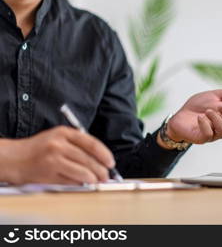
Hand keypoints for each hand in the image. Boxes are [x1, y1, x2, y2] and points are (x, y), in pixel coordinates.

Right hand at [0, 126, 114, 184]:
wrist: (14, 158)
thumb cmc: (39, 148)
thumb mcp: (58, 137)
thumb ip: (78, 144)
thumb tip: (100, 158)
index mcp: (64, 133)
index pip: (91, 143)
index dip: (104, 154)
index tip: (111, 162)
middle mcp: (58, 145)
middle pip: (88, 159)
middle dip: (101, 170)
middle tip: (107, 175)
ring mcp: (53, 160)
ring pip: (82, 172)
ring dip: (93, 179)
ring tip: (98, 181)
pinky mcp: (49, 174)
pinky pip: (71, 181)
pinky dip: (80, 183)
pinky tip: (83, 183)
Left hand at [160, 89, 221, 147]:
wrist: (179, 115)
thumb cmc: (197, 107)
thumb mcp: (215, 95)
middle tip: (218, 107)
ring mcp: (215, 134)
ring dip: (216, 117)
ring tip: (206, 112)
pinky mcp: (203, 139)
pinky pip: (209, 133)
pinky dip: (205, 123)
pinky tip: (200, 118)